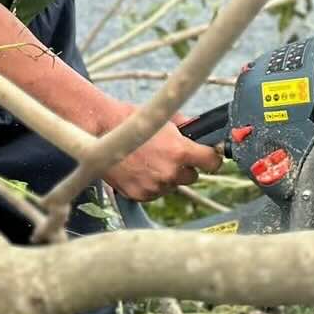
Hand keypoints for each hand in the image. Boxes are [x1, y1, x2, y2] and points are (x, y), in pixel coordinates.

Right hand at [97, 101, 224, 201]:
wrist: (100, 131)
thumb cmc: (132, 120)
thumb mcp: (165, 118)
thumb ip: (187, 128)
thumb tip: (202, 130)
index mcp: (180, 151)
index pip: (212, 163)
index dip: (212, 158)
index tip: (210, 157)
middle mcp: (170, 172)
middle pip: (192, 177)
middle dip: (185, 167)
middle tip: (171, 155)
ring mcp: (154, 186)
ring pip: (172, 185)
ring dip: (166, 176)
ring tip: (150, 160)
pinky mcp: (139, 195)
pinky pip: (154, 193)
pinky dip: (151, 184)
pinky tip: (140, 169)